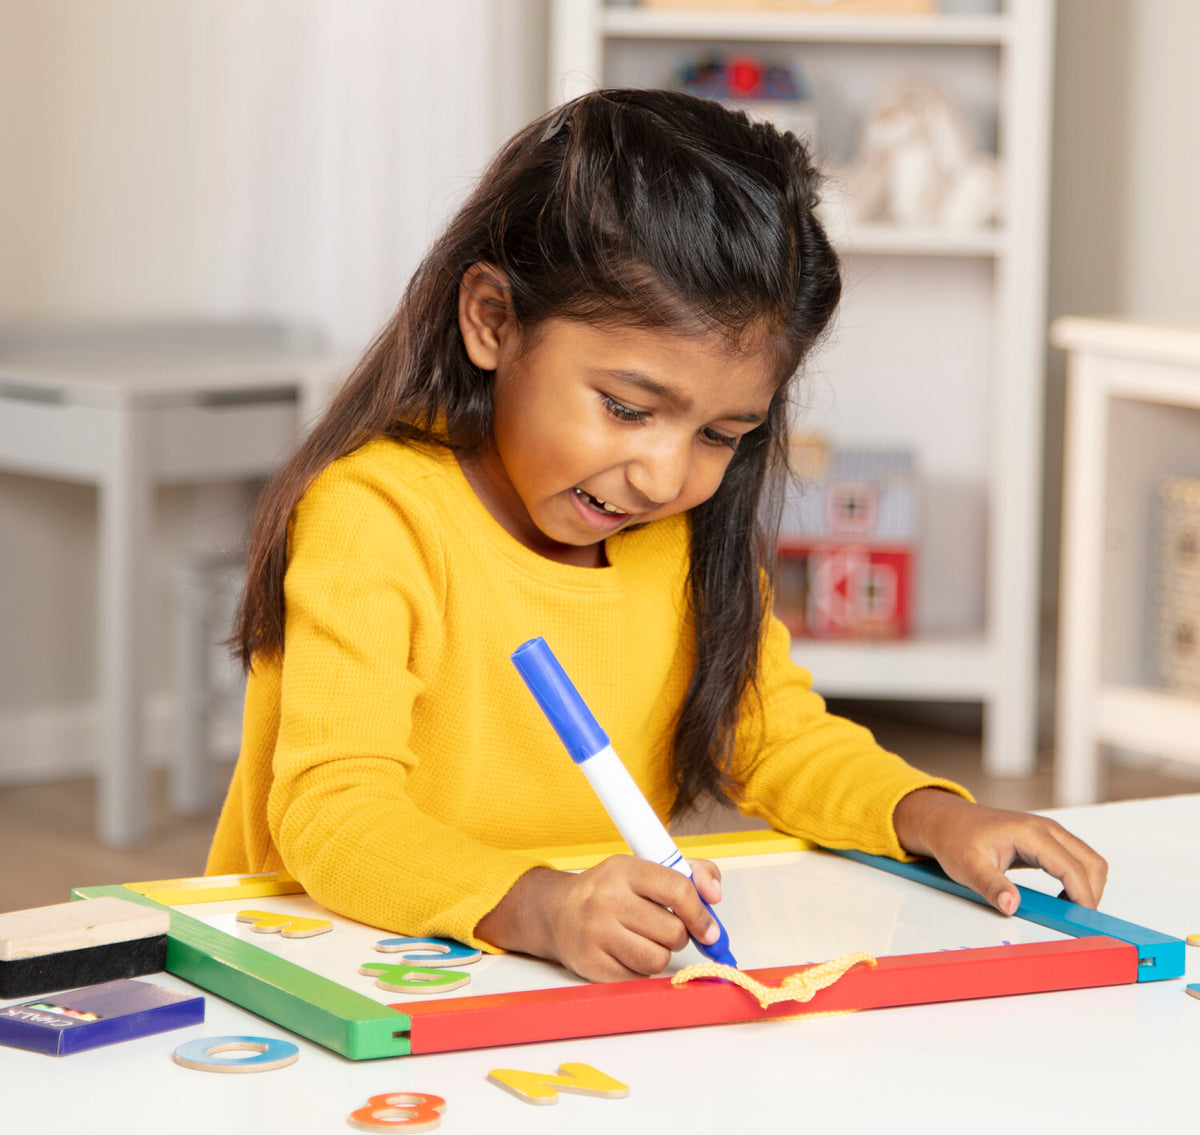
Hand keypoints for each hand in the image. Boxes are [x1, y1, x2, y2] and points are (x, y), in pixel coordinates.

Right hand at [475, 856, 723, 981]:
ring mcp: (596, 934)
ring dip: (659, 954)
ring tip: (642, 940)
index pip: (678, 890)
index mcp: (624, 870)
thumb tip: (715, 894)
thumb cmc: (609, 890)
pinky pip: (637, 978)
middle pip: (673, 932)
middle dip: (678, 935)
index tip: (709, 929)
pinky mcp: (591, 965)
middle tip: (664, 928)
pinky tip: (625, 953)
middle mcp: (607, 900)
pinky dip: (639, 970)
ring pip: (657, 959)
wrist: (556, 912)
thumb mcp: (644, 869)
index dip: (701, 913)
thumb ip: (689, 873)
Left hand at [892, 789, 1107, 914]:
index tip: (1082, 922)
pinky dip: (1077, 881)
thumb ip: (991, 886)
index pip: (1072, 867)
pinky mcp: (1046, 841)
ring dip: (1086, 888)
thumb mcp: (967, 866)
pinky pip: (1075, 861)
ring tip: (1067, 911)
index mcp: (1030, 833)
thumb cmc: (955, 838)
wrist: (946, 820)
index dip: (1082, 897)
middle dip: (1091, 894)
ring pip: (1088, 861)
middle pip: (1091, 863)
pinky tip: (1062, 899)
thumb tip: (1012, 906)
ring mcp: (1048, 833)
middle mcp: (1046, 829)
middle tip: (1076, 921)